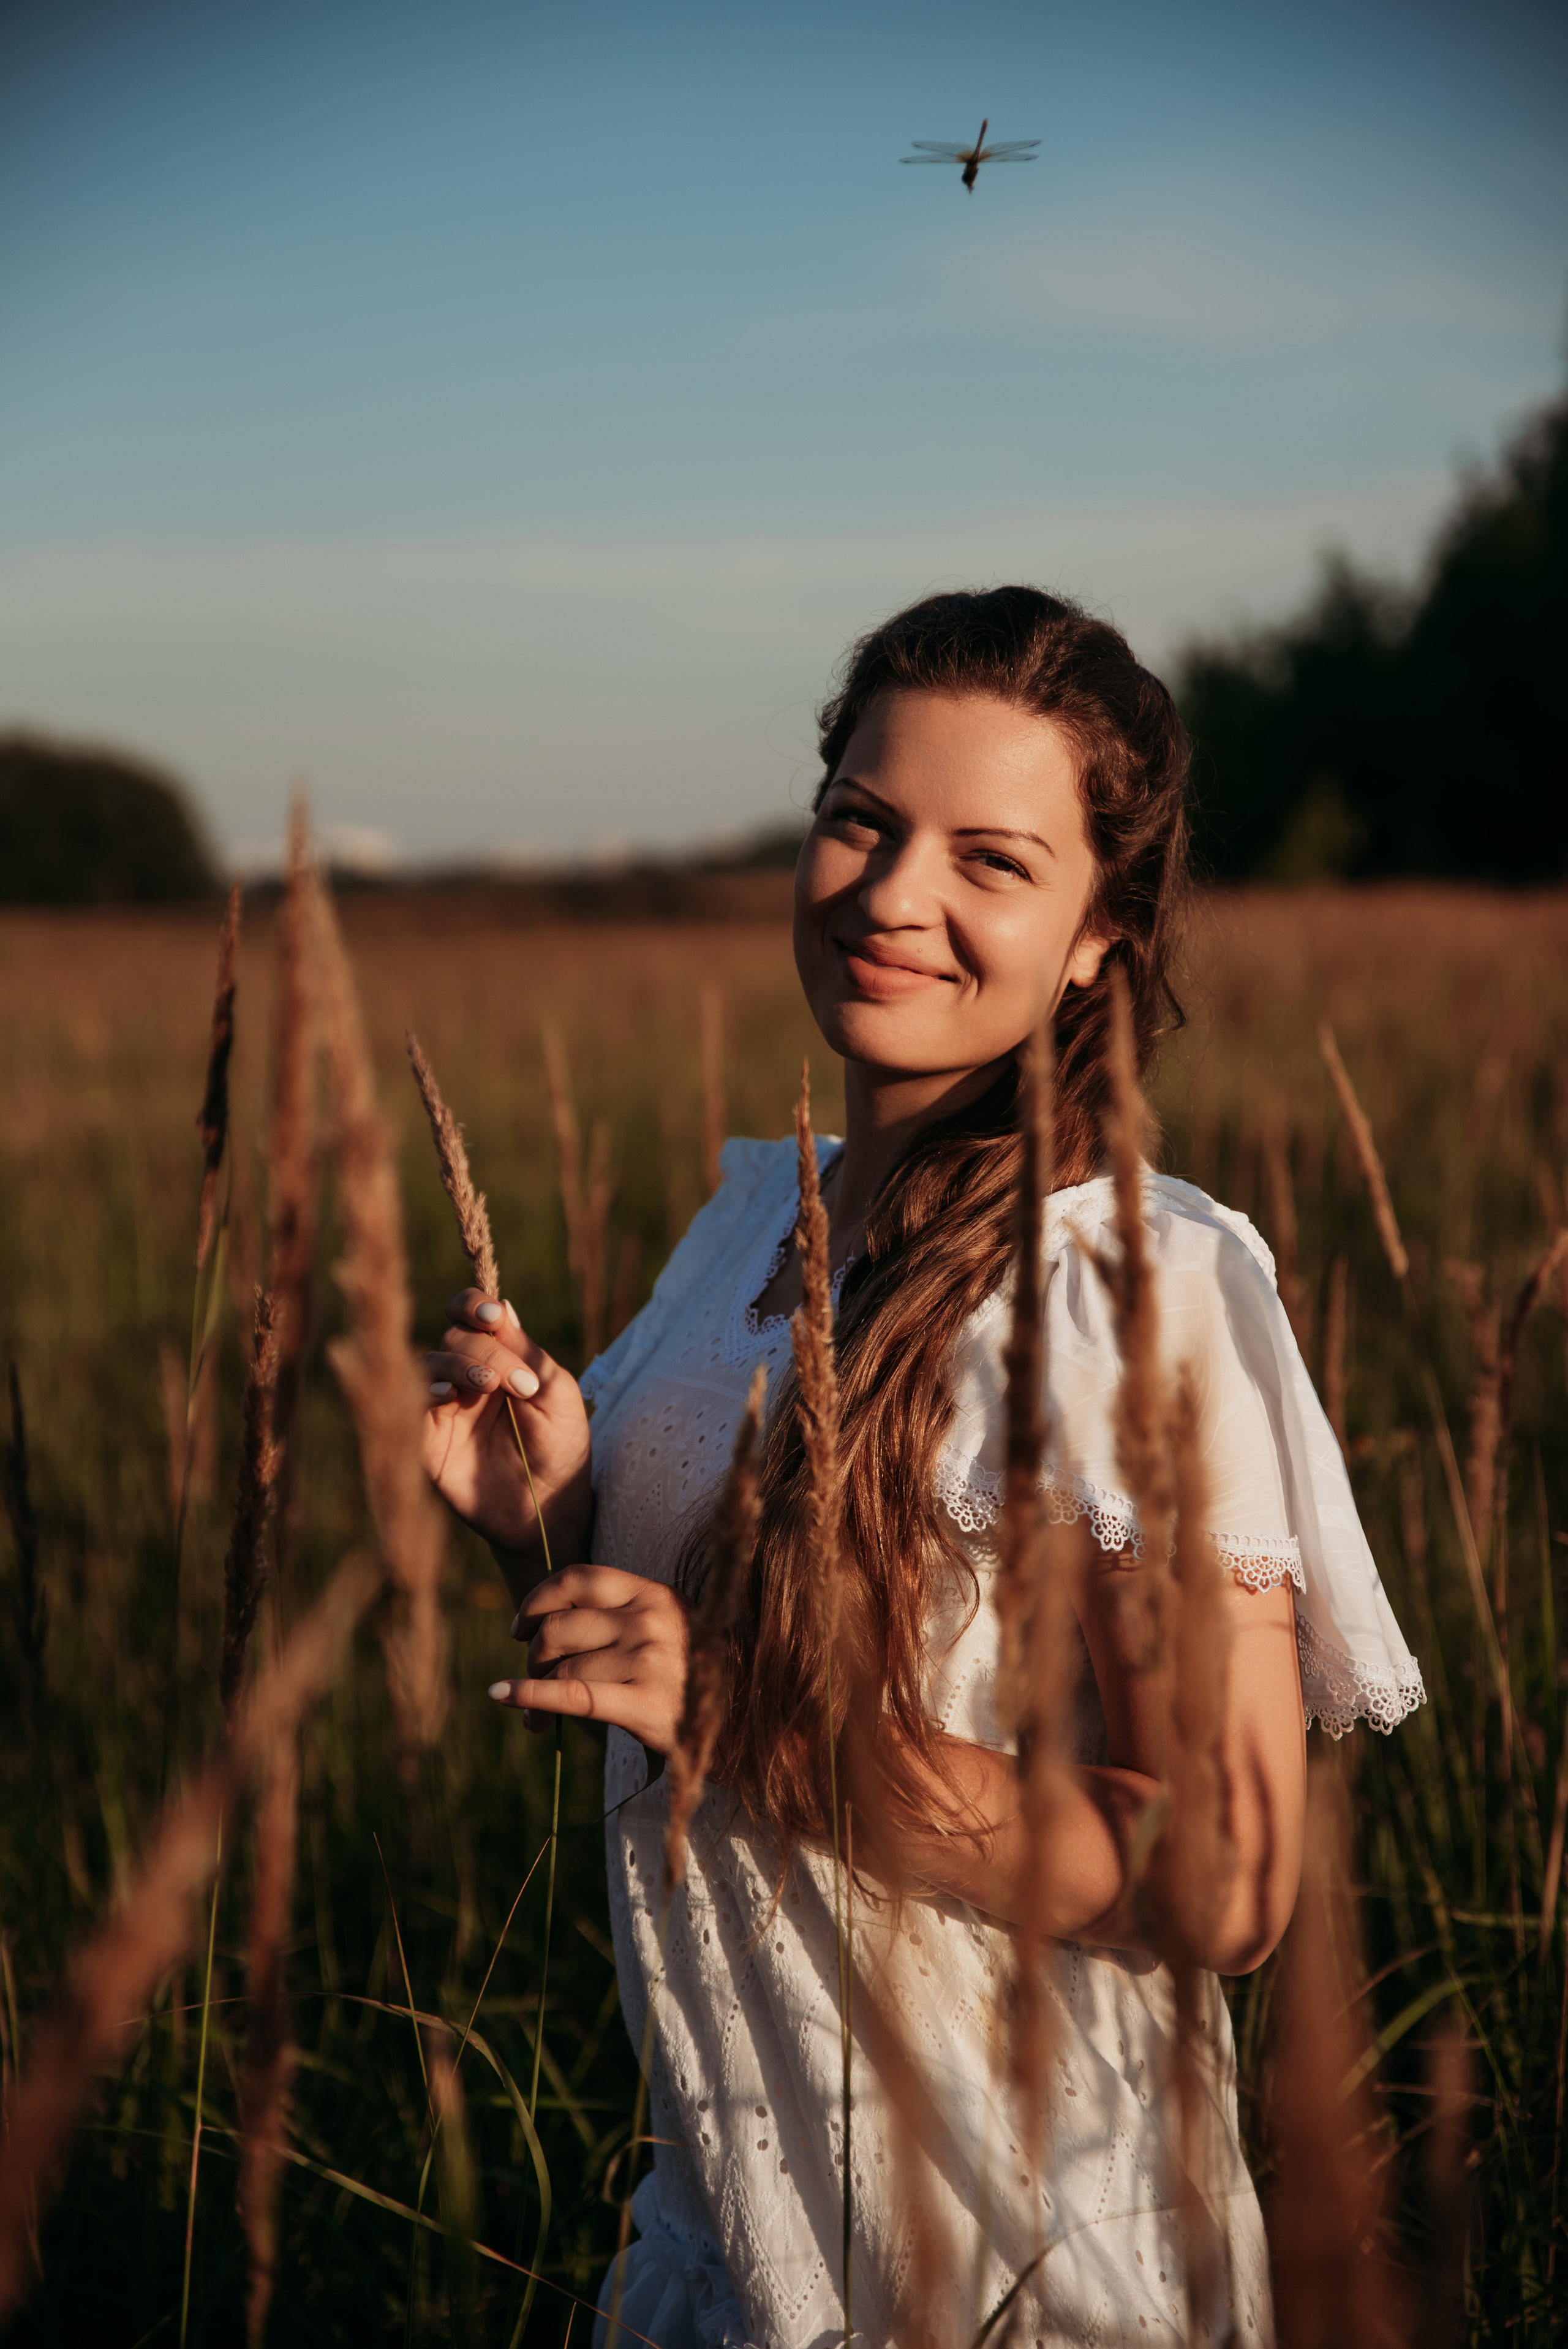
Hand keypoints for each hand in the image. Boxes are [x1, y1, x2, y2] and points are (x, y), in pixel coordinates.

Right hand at [422, 1291, 591, 1571]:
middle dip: (484, 1349)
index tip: (492, 1315)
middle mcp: (467, 1376)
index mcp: (499, 1358)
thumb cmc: (561, 1448)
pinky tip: (449, 1394)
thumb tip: (502, 1307)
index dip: (474, 1304)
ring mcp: (445, 1407)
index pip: (471, 1314)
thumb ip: (528, 1352)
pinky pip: (410, 1403)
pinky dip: (426, 1390)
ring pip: (429, 1363)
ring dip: (458, 1364)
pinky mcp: (427, 1438)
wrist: (549, 1508)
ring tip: (487, 1386)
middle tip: (519, 1384)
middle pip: (454, 1336)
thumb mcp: (558, 1393)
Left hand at [488, 1566, 689, 1752]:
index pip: (579, 1580)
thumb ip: (619, 1615)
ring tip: (534, 1716)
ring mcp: (648, 1661)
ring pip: (563, 1666)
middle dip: (535, 1654)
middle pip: (561, 1626)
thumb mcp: (667, 1625)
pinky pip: (569, 1695)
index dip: (539, 1600)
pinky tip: (504, 1696)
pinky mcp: (643, 1704)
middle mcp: (649, 1621)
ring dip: (534, 1690)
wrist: (744, 1722)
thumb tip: (544, 1624)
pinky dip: (529, 1695)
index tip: (520, 1627)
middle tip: (534, 1677)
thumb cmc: (692, 1674)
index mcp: (653, 1594)